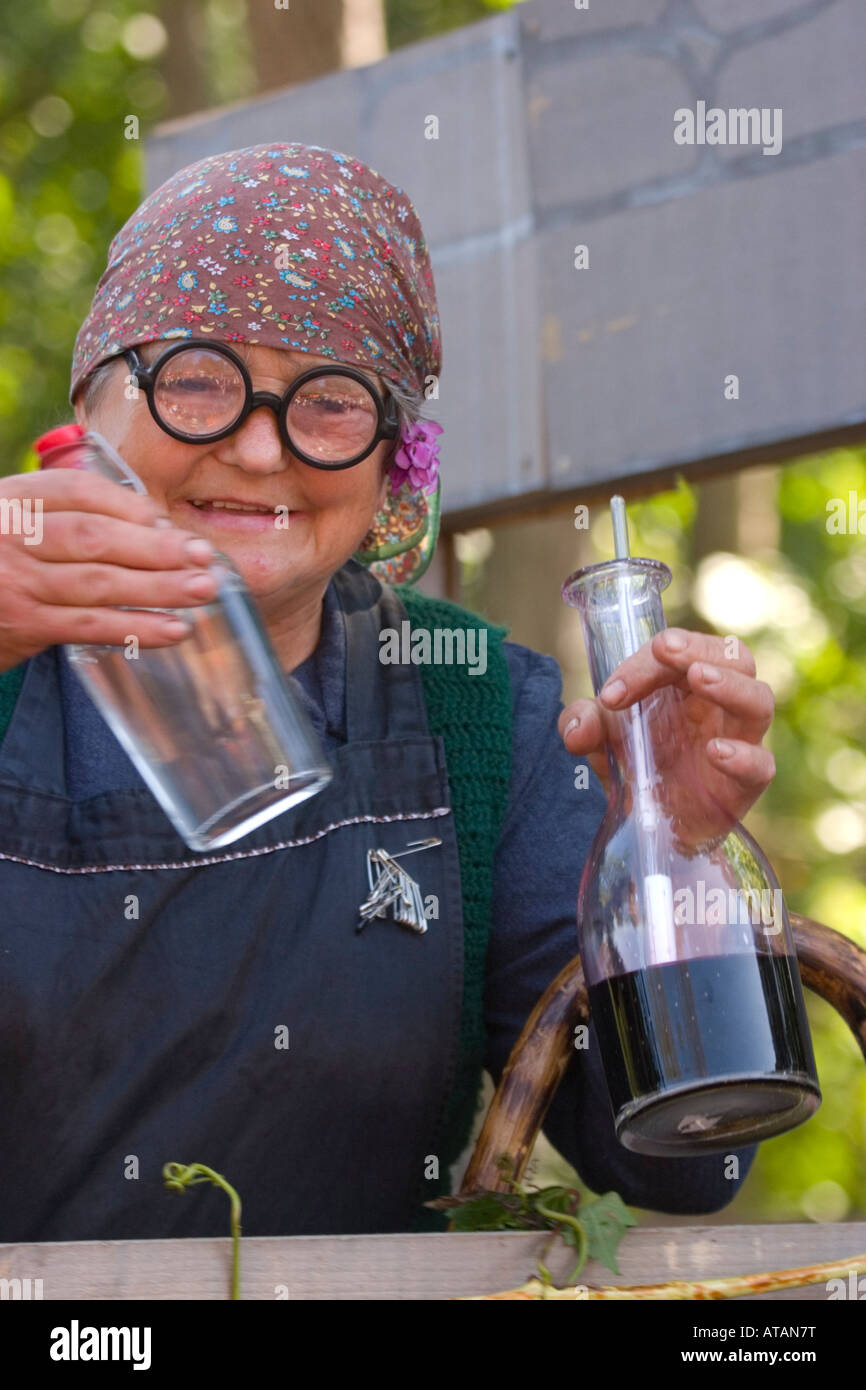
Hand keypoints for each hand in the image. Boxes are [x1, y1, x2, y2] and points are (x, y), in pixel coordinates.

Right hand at [0, 469, 219, 672]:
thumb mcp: (13, 524)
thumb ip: (64, 515)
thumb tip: (151, 526)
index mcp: (9, 500)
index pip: (75, 490)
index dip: (127, 504)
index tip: (164, 520)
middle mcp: (9, 537)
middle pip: (94, 536)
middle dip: (155, 547)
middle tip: (204, 555)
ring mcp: (17, 583)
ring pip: (99, 582)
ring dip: (159, 588)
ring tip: (203, 589)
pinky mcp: (26, 626)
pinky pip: (91, 626)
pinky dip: (136, 627)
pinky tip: (173, 628)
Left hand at [558, 628, 775, 840]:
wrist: (651, 827)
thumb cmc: (637, 766)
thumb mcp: (599, 741)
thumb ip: (582, 723)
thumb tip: (576, 729)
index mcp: (687, 685)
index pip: (680, 652)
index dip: (647, 660)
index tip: (611, 692)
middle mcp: (719, 706)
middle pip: (733, 658)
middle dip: (698, 648)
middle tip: (665, 649)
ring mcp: (739, 742)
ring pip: (759, 701)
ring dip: (730, 685)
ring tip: (699, 678)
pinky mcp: (744, 786)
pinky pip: (761, 766)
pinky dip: (743, 756)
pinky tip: (715, 751)